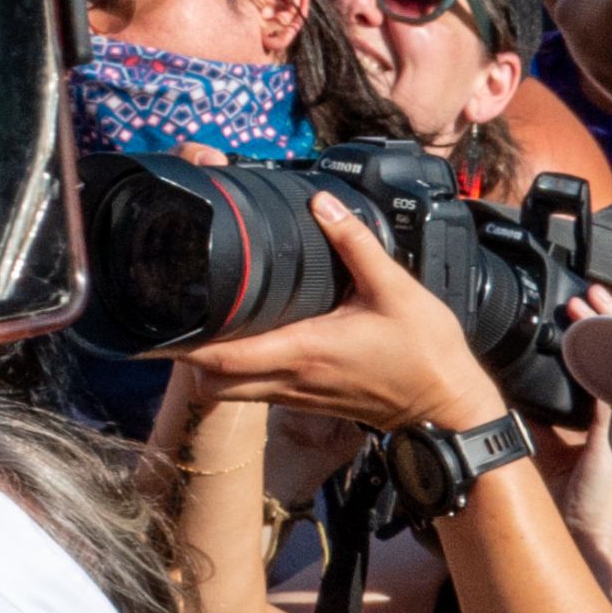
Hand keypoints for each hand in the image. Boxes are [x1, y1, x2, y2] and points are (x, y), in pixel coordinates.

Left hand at [184, 195, 501, 438]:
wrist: (450, 407)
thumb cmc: (426, 353)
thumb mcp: (394, 288)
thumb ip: (356, 243)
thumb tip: (322, 204)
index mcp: (303, 351)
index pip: (222, 359)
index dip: (184, 345)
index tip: (161, 323)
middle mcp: (291, 379)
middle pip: (212, 383)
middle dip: (187, 357)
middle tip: (178, 317)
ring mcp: (299, 395)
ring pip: (232, 393)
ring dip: (212, 368)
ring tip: (206, 327)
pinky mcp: (310, 400)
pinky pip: (259, 391)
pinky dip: (241, 374)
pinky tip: (249, 340)